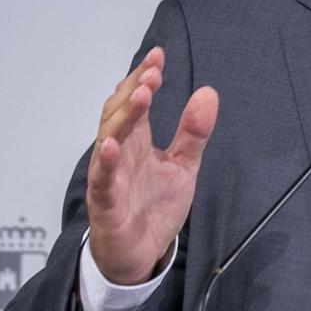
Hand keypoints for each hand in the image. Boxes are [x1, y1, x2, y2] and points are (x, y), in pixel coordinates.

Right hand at [86, 47, 218, 284]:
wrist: (141, 255)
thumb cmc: (153, 207)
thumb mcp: (183, 166)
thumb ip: (194, 133)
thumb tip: (208, 93)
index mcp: (137, 141)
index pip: (136, 101)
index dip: (145, 77)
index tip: (159, 55)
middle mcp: (119, 153)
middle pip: (120, 113)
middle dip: (135, 90)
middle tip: (153, 72)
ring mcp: (109, 176)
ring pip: (109, 139)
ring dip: (124, 116)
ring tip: (141, 95)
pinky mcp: (106, 203)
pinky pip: (102, 180)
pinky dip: (105, 162)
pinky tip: (110, 145)